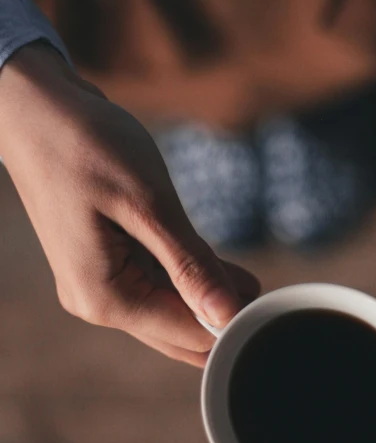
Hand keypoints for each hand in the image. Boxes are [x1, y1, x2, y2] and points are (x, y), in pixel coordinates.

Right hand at [0, 42, 259, 366]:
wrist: (35, 108)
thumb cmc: (86, 146)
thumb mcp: (147, 205)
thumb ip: (189, 265)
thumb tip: (227, 314)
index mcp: (105, 297)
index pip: (187, 334)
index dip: (236, 324)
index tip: (275, 307)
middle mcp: (97, 301)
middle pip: (176, 330)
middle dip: (224, 316)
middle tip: (272, 296)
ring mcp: (95, 281)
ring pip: (166, 308)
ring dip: (207, 298)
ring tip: (255, 282)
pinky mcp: (101, 259)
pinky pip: (152, 283)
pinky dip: (186, 278)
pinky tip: (221, 269)